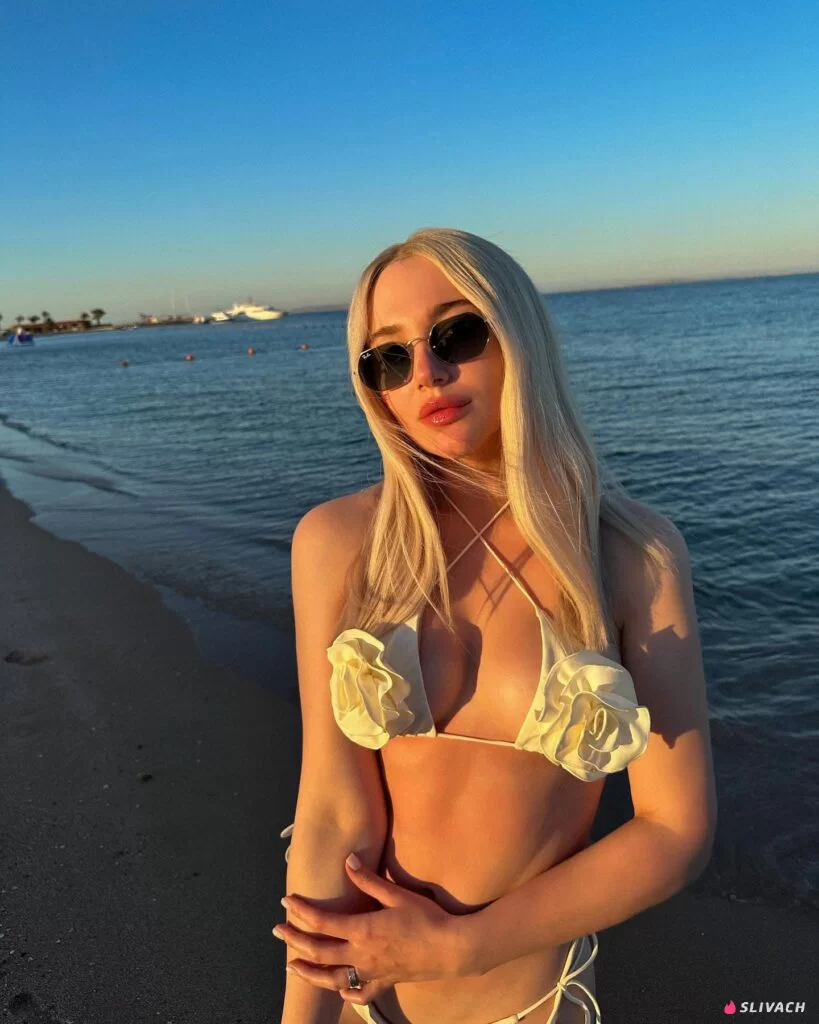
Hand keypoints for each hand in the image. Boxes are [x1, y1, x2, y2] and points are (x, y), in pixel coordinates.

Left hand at [273, 853, 469, 1005]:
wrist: (452, 949)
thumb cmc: (426, 918)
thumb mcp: (397, 894)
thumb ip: (369, 881)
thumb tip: (348, 861)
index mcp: (362, 930)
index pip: (322, 922)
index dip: (301, 912)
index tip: (286, 902)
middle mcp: (361, 954)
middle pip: (318, 951)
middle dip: (294, 939)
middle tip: (277, 930)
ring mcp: (372, 972)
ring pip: (332, 977)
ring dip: (309, 971)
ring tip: (292, 965)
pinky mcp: (385, 982)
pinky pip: (360, 992)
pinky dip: (345, 991)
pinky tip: (338, 989)